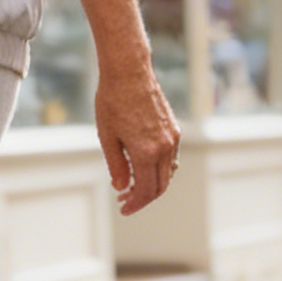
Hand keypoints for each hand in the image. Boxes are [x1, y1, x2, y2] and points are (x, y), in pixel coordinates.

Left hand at [96, 65, 180, 214]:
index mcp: (146, 152)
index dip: (135, 203)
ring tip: (130, 184)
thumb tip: (122, 187)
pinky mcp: (174, 130)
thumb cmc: (112, 101)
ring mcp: (172, 138)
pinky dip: (159, 169)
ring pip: (168, 173)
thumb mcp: (107, 136)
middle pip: (160, 186)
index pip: (146, 190)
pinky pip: (170, 158)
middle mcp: (164, 147)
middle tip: (124, 199)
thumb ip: (117, 165)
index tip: (123, 208)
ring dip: (152, 184)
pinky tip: (142, 167)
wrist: (129, 72)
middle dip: (143, 198)